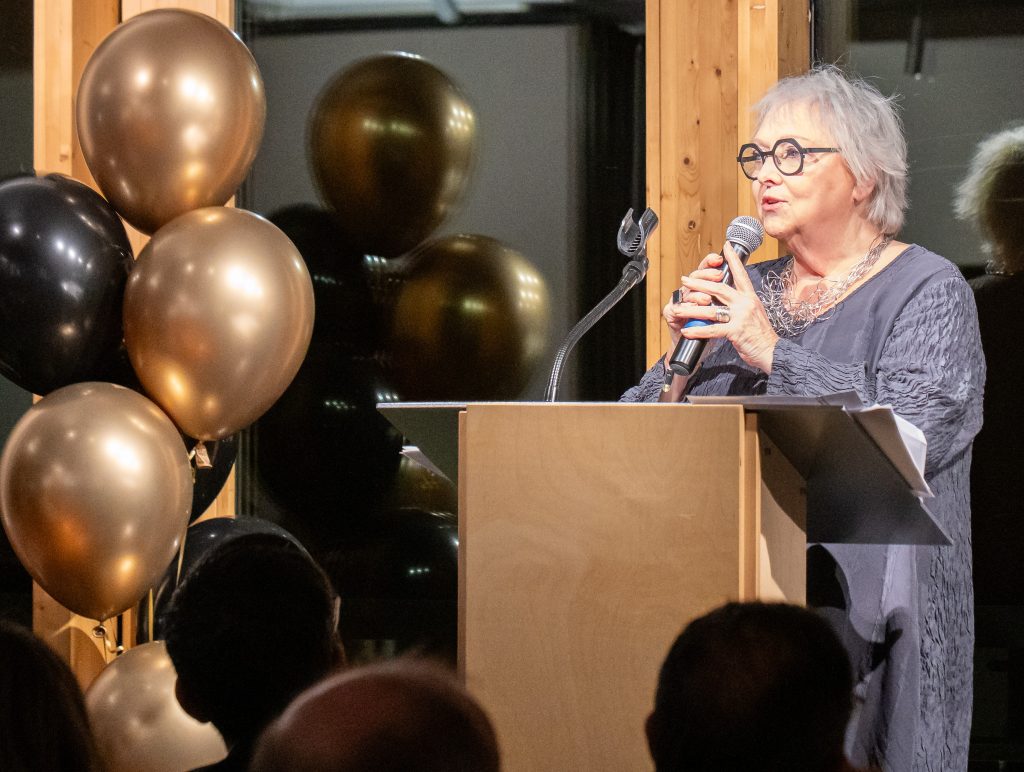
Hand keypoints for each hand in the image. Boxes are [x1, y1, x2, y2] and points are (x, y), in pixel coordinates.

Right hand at [661, 253, 725, 346]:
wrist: (696, 353)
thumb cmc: (714, 331)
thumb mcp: (727, 313)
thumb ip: (730, 297)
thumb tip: (743, 280)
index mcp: (704, 289)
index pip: (707, 269)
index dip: (712, 261)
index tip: (723, 254)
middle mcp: (691, 292)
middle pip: (696, 275)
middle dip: (708, 275)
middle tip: (719, 275)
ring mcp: (680, 302)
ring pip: (687, 292)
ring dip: (698, 294)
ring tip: (707, 299)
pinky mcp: (672, 314)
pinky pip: (676, 308)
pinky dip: (685, 309)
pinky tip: (691, 308)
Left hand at [675, 242, 778, 372]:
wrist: (771, 351)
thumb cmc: (760, 334)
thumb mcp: (753, 312)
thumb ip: (741, 302)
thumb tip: (727, 295)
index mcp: (750, 297)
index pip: (740, 274)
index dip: (732, 259)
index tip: (725, 246)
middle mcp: (746, 303)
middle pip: (719, 288)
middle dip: (699, 283)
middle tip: (685, 280)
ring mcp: (741, 317)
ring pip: (711, 309)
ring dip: (691, 309)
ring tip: (677, 309)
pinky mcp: (736, 332)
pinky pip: (712, 330)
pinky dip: (697, 330)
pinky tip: (686, 331)